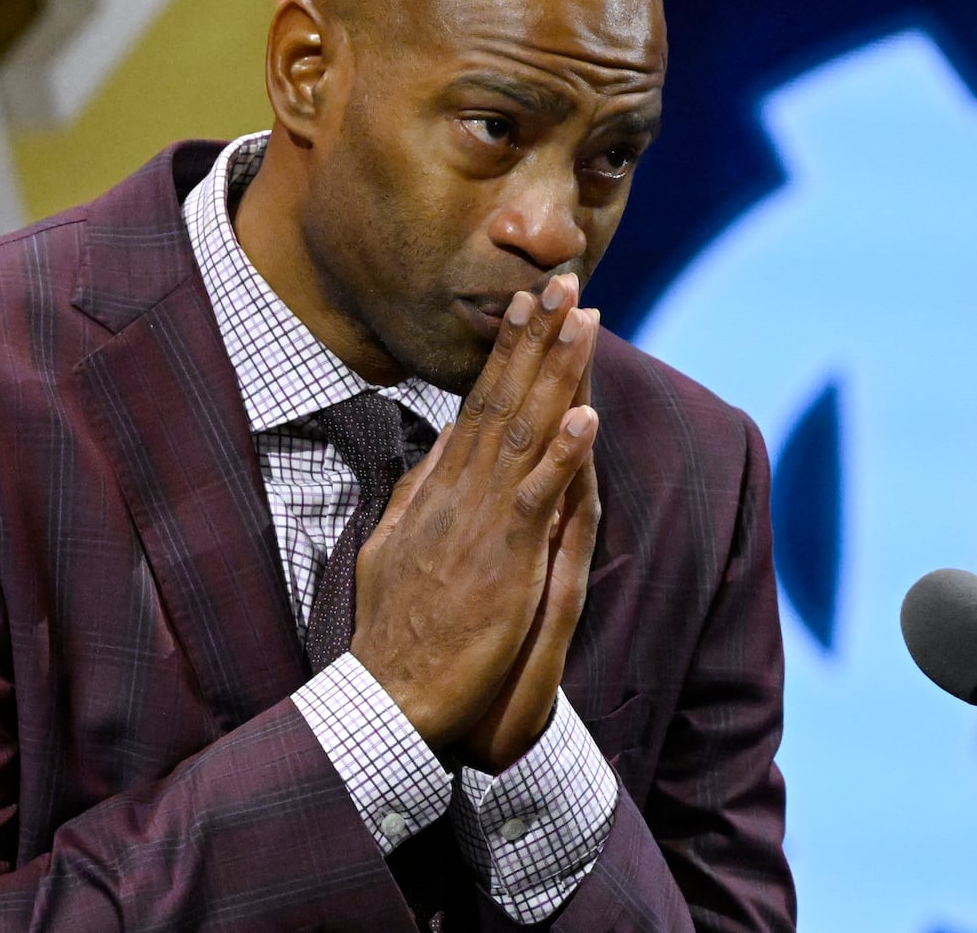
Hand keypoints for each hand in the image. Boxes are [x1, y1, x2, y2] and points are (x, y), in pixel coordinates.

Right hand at [350, 273, 598, 751]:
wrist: (388, 693)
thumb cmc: (394, 629)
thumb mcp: (392, 545)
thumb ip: (418, 492)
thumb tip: (441, 444)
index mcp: (439, 490)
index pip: (480, 405)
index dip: (507, 353)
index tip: (527, 307)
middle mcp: (461, 493)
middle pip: (505, 400)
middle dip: (536, 339)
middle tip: (565, 283)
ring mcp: (482, 524)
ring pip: (526, 434)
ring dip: (558, 375)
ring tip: (585, 323)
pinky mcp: (504, 562)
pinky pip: (538, 500)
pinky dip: (563, 458)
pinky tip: (588, 418)